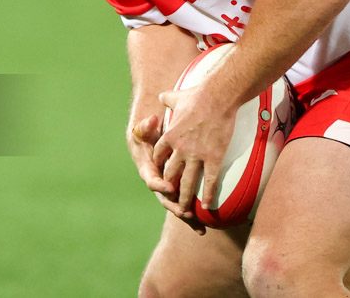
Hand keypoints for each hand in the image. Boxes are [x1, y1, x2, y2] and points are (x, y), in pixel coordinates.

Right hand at [129, 114, 207, 234]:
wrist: (149, 137)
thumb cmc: (149, 132)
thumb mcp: (146, 126)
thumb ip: (147, 125)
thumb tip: (151, 121)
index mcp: (147, 168)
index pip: (151, 180)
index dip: (160, 185)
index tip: (170, 188)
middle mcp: (156, 181)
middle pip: (164, 198)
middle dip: (175, 206)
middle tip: (186, 212)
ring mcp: (167, 187)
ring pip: (175, 205)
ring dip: (186, 215)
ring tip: (199, 226)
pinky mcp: (176, 189)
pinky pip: (183, 203)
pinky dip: (192, 215)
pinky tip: (203, 227)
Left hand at [153, 85, 236, 230]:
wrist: (219, 96)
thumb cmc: (198, 95)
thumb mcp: (177, 97)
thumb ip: (167, 99)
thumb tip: (161, 95)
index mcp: (169, 136)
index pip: (159, 157)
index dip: (159, 166)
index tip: (161, 173)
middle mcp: (180, 149)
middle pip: (170, 174)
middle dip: (168, 188)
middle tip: (169, 199)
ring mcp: (197, 155)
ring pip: (187, 183)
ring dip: (184, 199)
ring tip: (184, 211)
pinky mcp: (214, 158)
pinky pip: (209, 181)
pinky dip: (207, 195)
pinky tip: (207, 205)